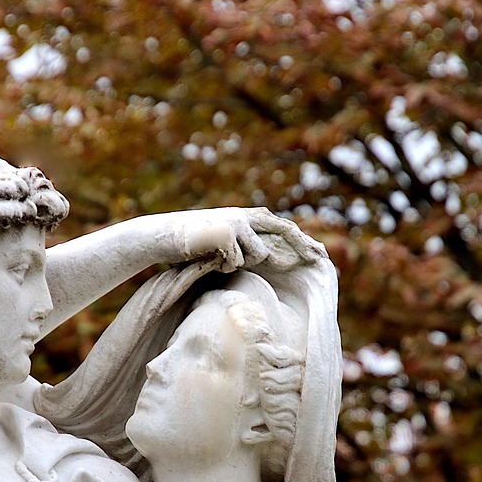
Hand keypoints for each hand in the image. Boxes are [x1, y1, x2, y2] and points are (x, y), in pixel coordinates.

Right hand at [178, 207, 324, 272]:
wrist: (161, 236)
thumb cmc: (191, 247)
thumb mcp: (223, 246)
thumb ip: (246, 249)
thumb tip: (274, 260)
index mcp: (246, 217)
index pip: (281, 227)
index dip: (302, 240)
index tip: (320, 254)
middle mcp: (245, 215)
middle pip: (284, 230)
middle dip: (302, 245)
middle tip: (320, 258)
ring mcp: (236, 221)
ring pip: (258, 255)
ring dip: (240, 264)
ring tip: (217, 258)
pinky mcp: (227, 232)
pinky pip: (236, 262)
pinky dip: (223, 266)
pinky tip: (207, 257)